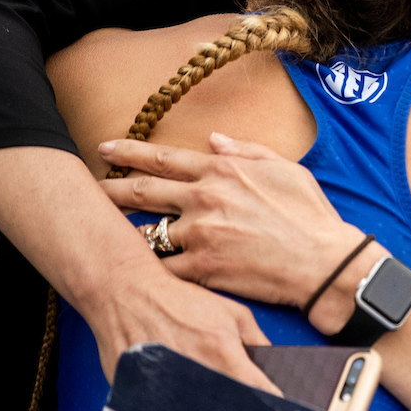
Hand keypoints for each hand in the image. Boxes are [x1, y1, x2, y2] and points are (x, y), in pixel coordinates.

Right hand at [80, 250, 280, 393]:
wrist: (126, 292)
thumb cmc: (179, 300)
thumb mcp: (230, 311)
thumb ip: (256, 339)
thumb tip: (273, 367)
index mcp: (222, 352)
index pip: (259, 393)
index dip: (270, 406)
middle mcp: (197, 373)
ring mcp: (166, 387)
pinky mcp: (142, 395)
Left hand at [97, 133, 368, 311]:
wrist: (323, 262)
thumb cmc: (310, 215)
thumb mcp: (284, 168)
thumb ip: (245, 150)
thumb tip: (215, 140)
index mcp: (221, 171)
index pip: (163, 157)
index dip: (129, 151)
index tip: (106, 148)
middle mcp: (203, 199)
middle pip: (142, 191)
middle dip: (109, 187)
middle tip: (86, 186)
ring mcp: (199, 235)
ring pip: (146, 232)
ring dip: (124, 232)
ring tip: (103, 233)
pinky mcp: (202, 269)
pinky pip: (163, 268)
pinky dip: (147, 269)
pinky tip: (132, 269)